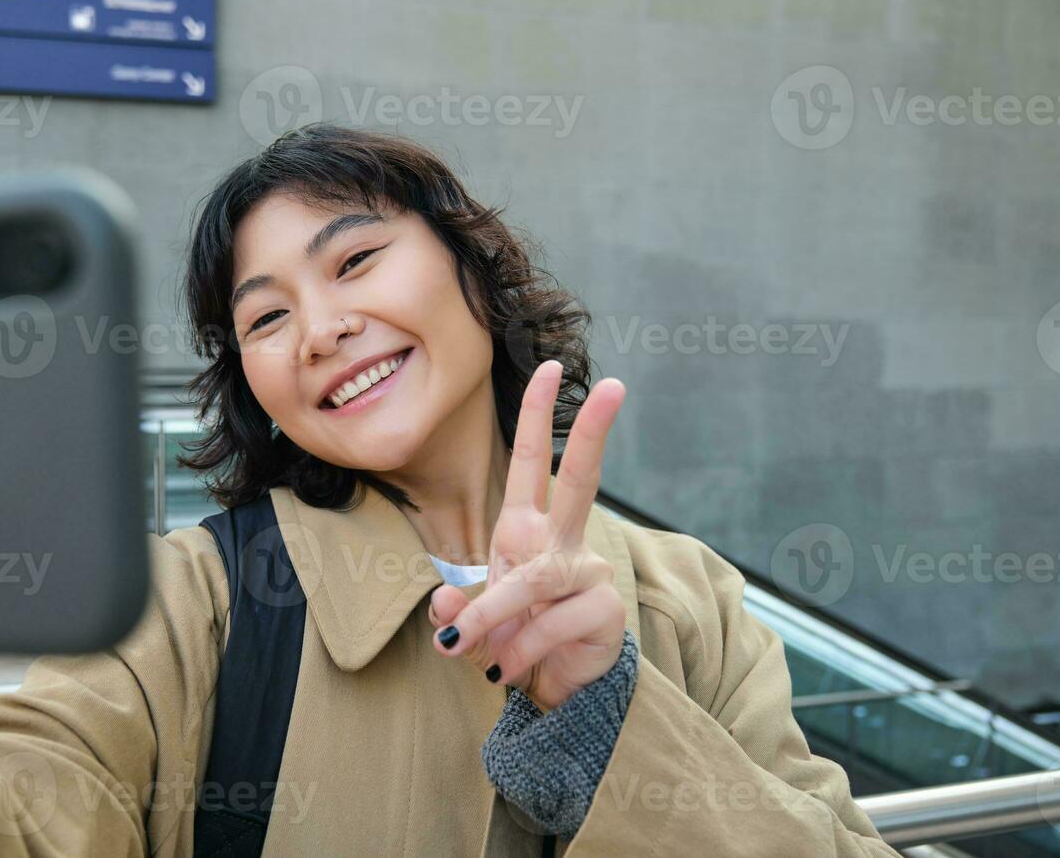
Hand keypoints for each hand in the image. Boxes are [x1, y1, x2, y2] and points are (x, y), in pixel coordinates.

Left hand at [430, 360, 625, 713]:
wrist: (556, 691)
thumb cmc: (514, 638)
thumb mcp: (474, 623)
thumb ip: (456, 613)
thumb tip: (446, 612)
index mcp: (527, 529)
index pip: (530, 463)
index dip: (537, 415)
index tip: (548, 366)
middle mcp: (563, 541)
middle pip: (581, 479)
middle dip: (592, 432)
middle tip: (613, 385)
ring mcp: (588, 573)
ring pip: (533, 583)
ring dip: (493, 621)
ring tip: (477, 656)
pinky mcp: (604, 610)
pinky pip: (547, 626)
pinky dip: (518, 653)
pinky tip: (512, 670)